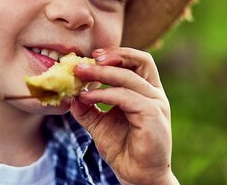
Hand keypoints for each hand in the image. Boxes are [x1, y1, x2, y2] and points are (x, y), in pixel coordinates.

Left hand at [71, 48, 178, 184]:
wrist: (137, 178)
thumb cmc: (123, 150)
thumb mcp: (99, 124)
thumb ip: (87, 108)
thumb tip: (70, 93)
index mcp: (146, 92)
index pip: (137, 62)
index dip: (116, 54)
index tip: (92, 56)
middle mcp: (155, 95)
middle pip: (140, 61)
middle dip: (113, 56)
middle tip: (86, 60)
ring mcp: (156, 104)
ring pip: (129, 77)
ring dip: (101, 74)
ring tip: (79, 75)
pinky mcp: (153, 116)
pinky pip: (126, 97)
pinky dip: (104, 94)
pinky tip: (87, 97)